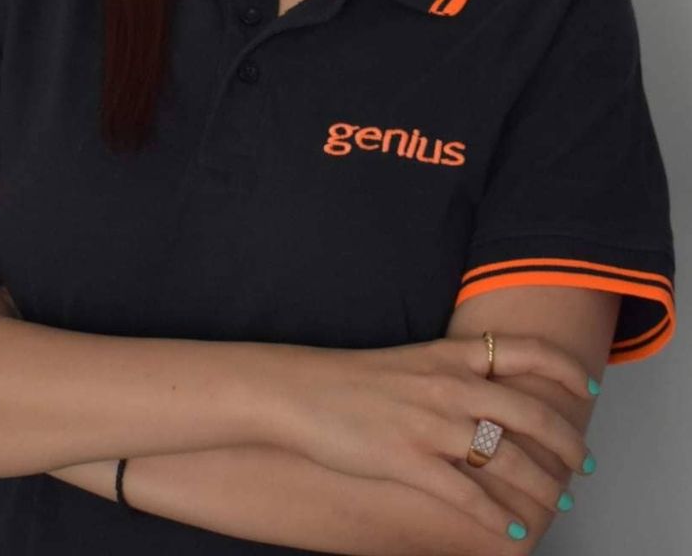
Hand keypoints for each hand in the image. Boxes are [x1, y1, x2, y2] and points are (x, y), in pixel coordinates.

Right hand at [281, 335, 593, 539]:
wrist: (301, 392)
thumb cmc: (353, 378)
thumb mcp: (412, 360)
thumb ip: (452, 370)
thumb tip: (489, 390)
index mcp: (449, 354)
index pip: (524, 351)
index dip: (563, 369)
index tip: (585, 387)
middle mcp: (449, 385)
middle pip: (530, 411)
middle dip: (567, 442)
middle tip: (585, 462)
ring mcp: (432, 424)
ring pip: (508, 458)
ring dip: (542, 485)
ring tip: (558, 502)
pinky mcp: (411, 461)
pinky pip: (469, 497)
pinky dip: (499, 520)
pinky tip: (514, 534)